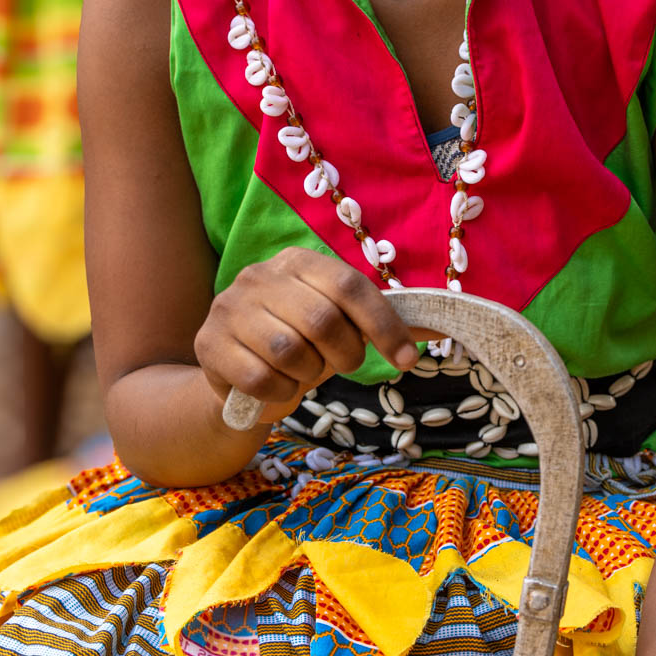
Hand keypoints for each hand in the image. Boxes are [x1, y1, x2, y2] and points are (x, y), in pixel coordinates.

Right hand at [194, 248, 419, 421]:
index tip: (407, 361)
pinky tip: (276, 387)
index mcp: (298, 261)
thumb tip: (446, 325)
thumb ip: (385, 323)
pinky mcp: (209, 344)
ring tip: (302, 372)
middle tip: (341, 365)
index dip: (384, 324)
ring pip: (289, 350)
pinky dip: (280, 393)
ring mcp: (229, 307)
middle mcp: (260, 276)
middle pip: (323, 319)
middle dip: (345, 355)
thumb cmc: (302, 344)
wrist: (238, 374)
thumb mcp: (342, 327)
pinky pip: (260, 379)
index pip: (350, 286)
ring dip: (308, 375)